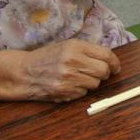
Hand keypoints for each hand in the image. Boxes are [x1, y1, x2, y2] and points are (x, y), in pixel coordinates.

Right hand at [0, 40, 120, 101]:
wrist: (23, 72)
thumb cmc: (47, 57)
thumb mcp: (67, 46)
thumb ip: (88, 51)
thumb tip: (110, 60)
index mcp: (76, 47)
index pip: (106, 55)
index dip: (115, 63)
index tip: (115, 68)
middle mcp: (73, 61)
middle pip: (104, 71)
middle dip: (104, 74)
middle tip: (97, 73)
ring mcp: (69, 78)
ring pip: (95, 84)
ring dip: (91, 82)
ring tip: (77, 77)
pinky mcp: (65, 91)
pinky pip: (83, 93)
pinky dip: (80, 90)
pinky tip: (69, 85)